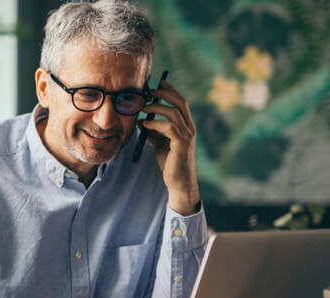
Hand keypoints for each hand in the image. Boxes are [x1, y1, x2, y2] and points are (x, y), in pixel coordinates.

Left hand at [141, 81, 199, 215]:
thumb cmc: (171, 163)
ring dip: (157, 108)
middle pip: (180, 102)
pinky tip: (145, 124)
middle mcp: (190, 128)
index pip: (181, 102)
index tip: (159, 82)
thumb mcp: (160, 144)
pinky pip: (169, 127)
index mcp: (186, 126)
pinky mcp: (181, 145)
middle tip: (150, 90)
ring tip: (144, 108)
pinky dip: (155, 123)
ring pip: (174, 113)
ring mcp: (187, 136)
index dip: (171, 90)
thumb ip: (153, 132)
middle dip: (165, 93)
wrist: (179, 182)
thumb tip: (140, 120)